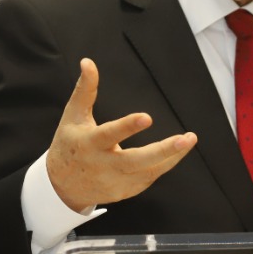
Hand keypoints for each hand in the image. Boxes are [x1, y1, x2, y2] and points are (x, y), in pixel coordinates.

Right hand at [47, 58, 197, 212]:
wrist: (62, 186)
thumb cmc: (70, 144)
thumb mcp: (73, 116)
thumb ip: (85, 90)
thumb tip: (88, 62)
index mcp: (89, 144)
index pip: (110, 134)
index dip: (128, 127)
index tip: (147, 117)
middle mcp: (103, 165)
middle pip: (135, 160)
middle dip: (163, 150)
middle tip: (186, 138)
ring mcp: (115, 182)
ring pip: (148, 171)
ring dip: (171, 157)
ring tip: (189, 139)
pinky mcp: (125, 192)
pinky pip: (149, 178)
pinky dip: (164, 165)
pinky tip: (177, 152)